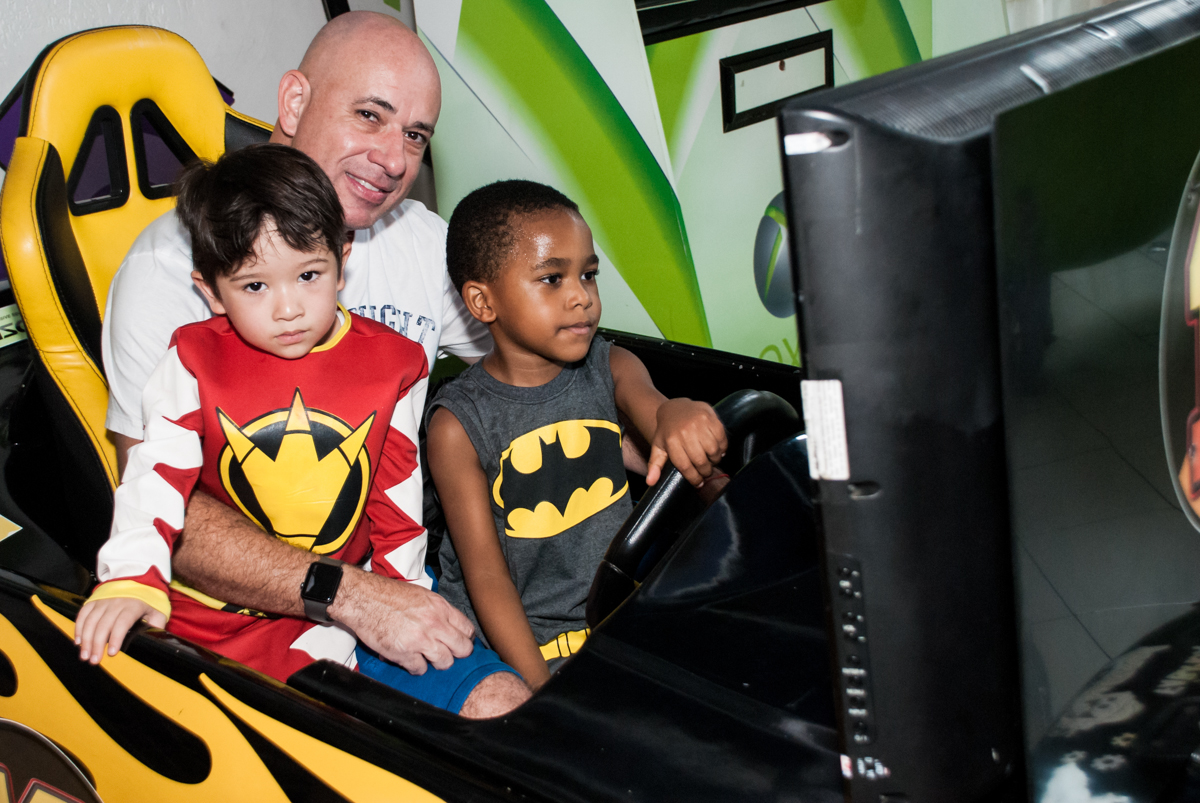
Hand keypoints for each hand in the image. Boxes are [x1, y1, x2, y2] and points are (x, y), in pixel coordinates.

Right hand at [75, 598, 166, 664]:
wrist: (137, 578)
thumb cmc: (148, 598)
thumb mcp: (158, 610)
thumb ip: (156, 625)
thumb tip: (154, 640)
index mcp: (133, 605)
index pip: (123, 622)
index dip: (116, 638)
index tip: (112, 652)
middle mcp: (116, 602)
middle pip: (103, 624)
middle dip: (97, 644)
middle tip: (94, 660)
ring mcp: (103, 601)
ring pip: (91, 621)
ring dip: (86, 639)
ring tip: (85, 655)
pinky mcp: (93, 600)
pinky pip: (83, 614)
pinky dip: (79, 628)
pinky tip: (78, 641)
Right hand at [331, 568, 474, 674]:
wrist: (364, 599)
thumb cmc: (389, 595)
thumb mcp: (422, 596)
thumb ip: (438, 611)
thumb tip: (450, 626)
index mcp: (440, 607)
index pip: (467, 629)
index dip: (465, 638)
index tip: (460, 642)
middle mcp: (434, 624)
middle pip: (462, 649)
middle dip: (457, 653)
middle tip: (448, 653)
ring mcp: (420, 640)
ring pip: (445, 662)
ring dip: (437, 662)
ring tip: (428, 657)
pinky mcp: (404, 653)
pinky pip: (420, 669)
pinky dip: (415, 667)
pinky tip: (409, 659)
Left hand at [646, 399, 727, 486]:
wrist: (675, 408)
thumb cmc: (667, 431)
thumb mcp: (658, 447)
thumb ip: (655, 465)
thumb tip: (650, 482)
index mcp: (671, 441)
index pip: (685, 466)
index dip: (694, 478)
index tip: (698, 482)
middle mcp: (685, 431)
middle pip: (701, 460)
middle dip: (705, 471)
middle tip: (706, 472)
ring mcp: (698, 423)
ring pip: (713, 450)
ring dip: (715, 460)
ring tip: (711, 460)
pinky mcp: (710, 417)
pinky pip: (722, 438)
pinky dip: (722, 447)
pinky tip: (717, 449)